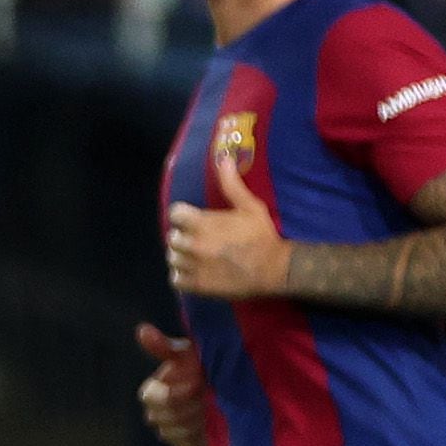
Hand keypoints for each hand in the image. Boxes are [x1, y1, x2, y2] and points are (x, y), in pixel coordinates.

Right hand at [134, 323, 207, 445]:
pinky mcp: (184, 444)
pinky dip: (197, 436)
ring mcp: (170, 430)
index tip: (196, 384)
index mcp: (155, 389)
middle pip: (160, 417)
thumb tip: (142, 329)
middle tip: (209, 394)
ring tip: (212, 407)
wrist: (230, 388)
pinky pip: (183, 445)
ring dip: (194, 420)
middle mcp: (158, 411)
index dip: (171, 394)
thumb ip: (165, 346)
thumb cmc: (206, 367)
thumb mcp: (188, 354)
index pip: (149, 397)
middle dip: (187, 406)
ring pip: (171, 432)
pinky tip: (210, 422)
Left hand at [163, 154, 287, 299]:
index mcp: (202, 224)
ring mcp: (193, 267)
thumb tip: (224, 159)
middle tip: (202, 239)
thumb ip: (232, 185)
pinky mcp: (196, 286)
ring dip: (183, 256)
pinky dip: (183, 275)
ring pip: (173, 258)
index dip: (185, 216)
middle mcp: (193, 245)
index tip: (195, 220)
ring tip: (200, 255)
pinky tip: (197, 270)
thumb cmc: (262, 236)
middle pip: (172, 236)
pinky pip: (175, 279)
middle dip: (185, 236)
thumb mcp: (250, 207)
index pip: (175, 214)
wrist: (273, 270)